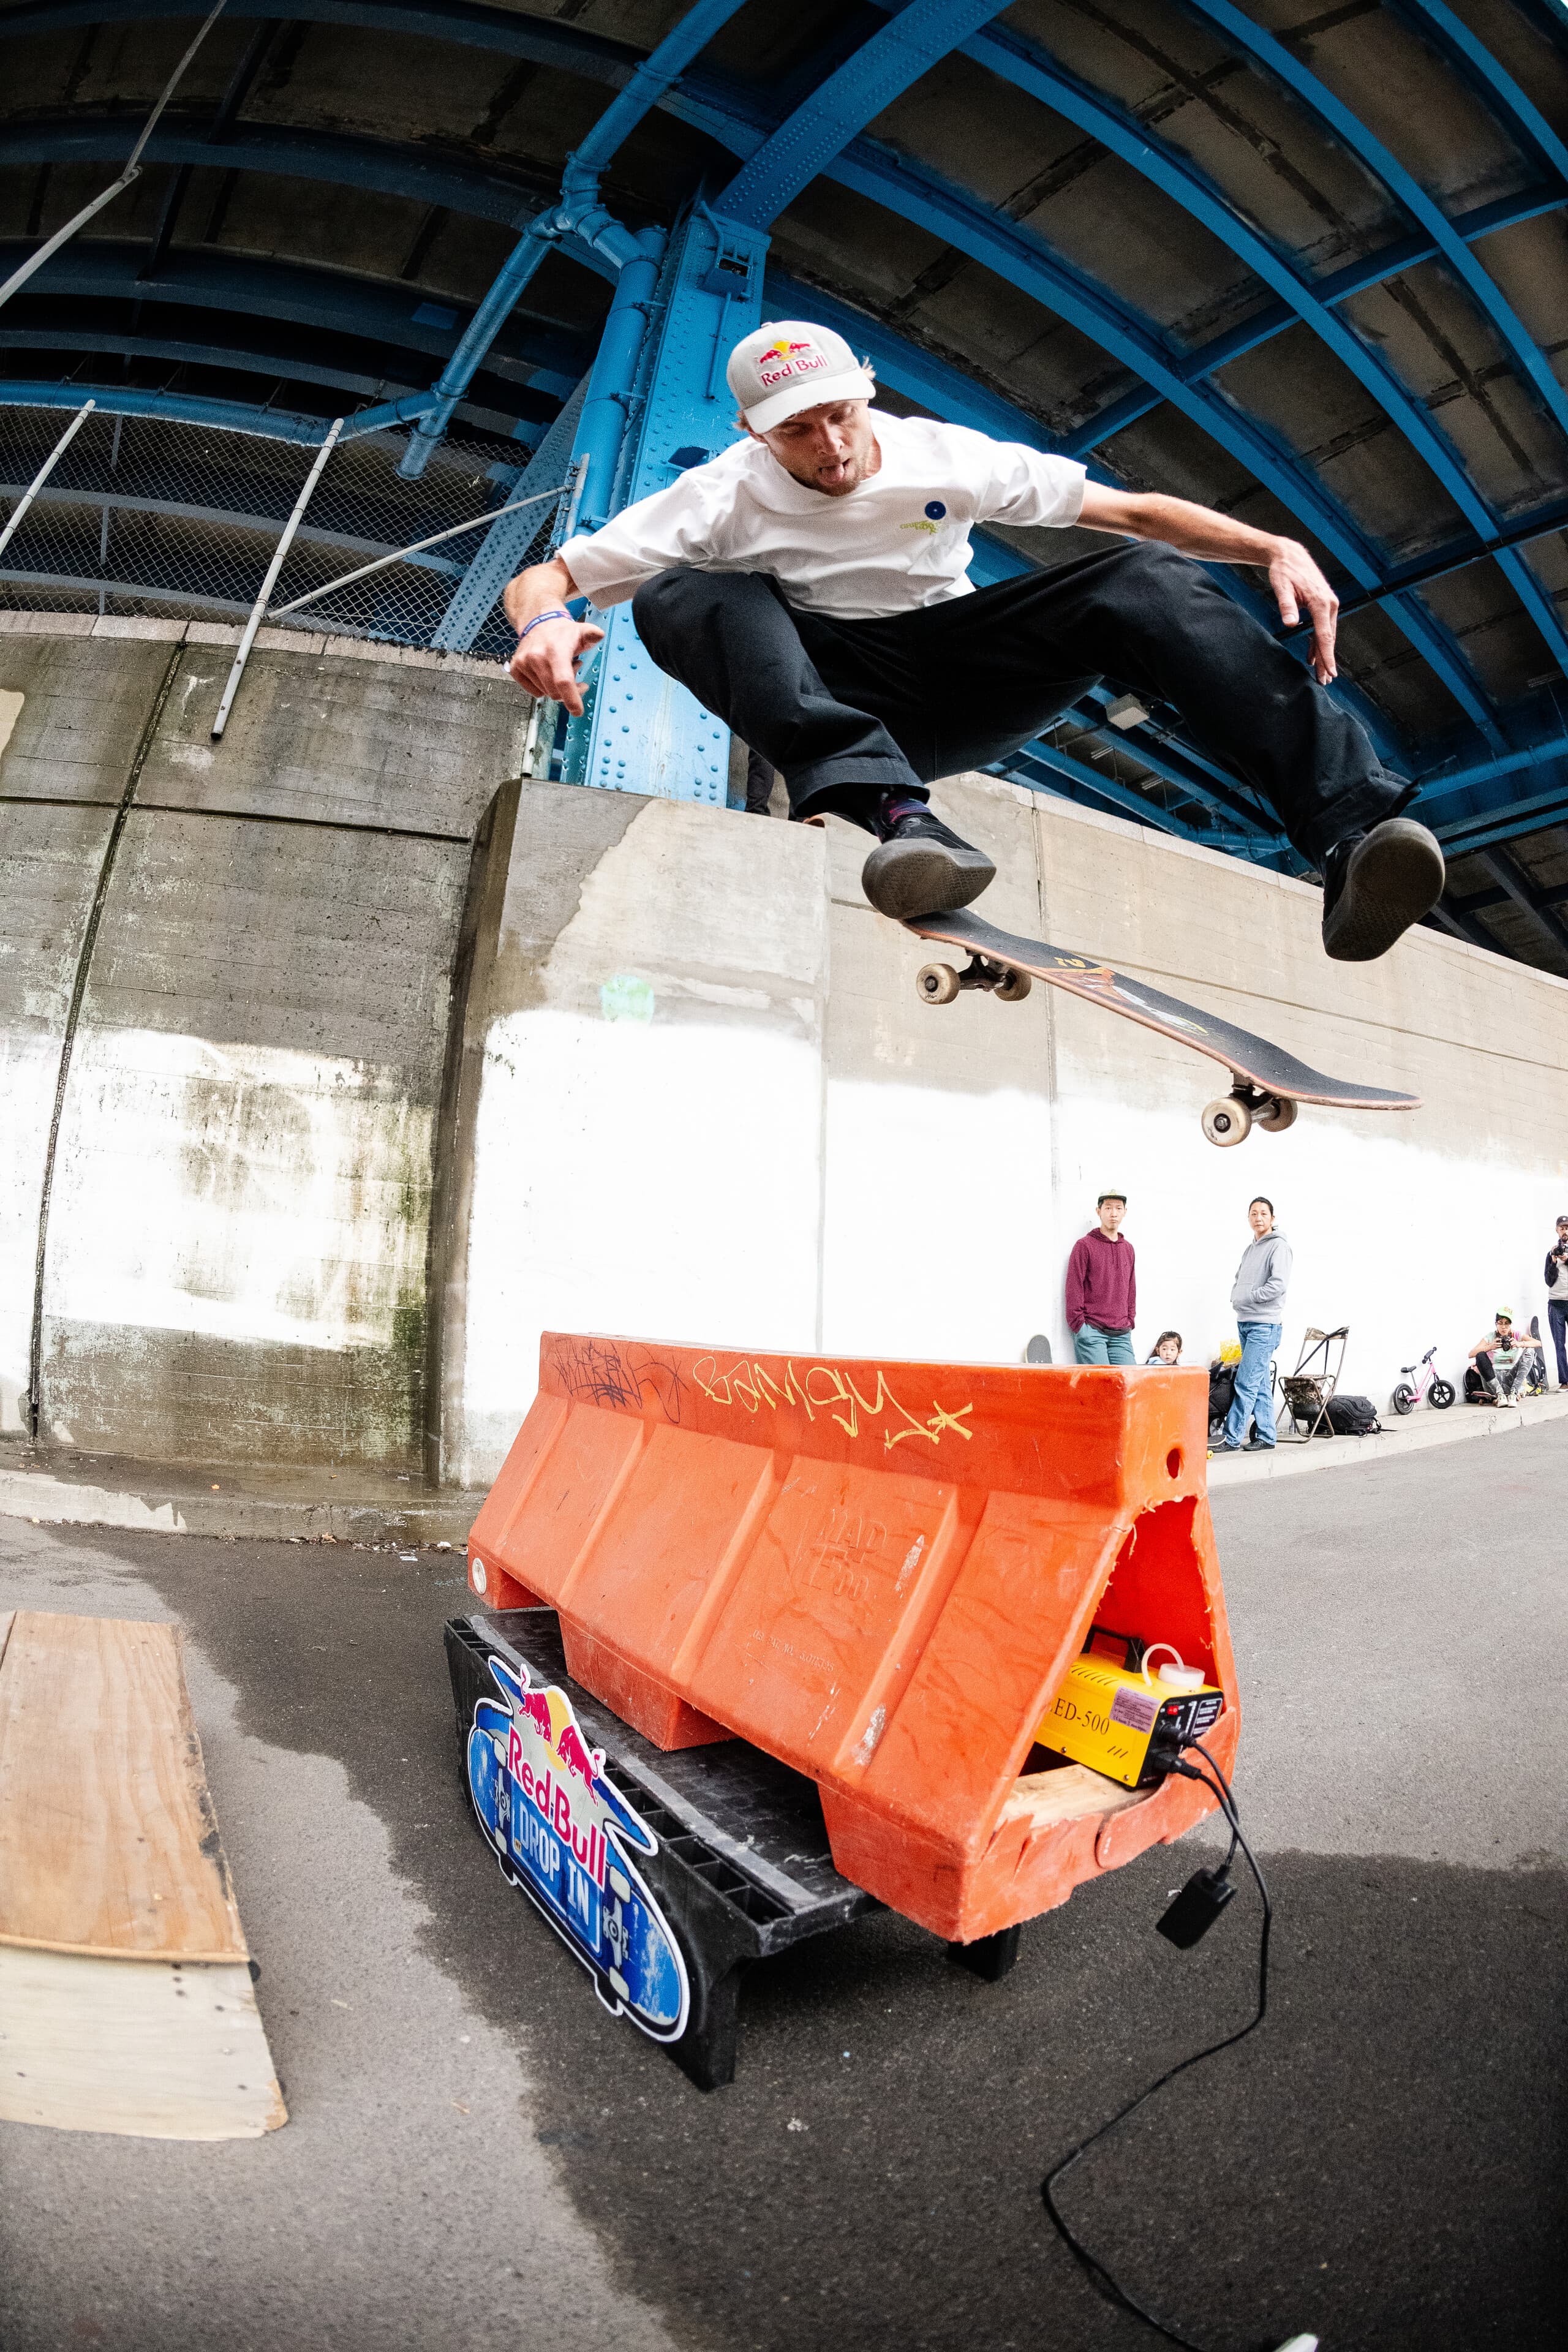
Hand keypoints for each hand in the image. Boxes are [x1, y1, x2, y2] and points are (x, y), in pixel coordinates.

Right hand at [508, 615, 603, 715]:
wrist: (538, 622)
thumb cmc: (562, 632)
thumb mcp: (581, 631)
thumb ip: (591, 634)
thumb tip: (599, 635)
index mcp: (555, 650)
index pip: (563, 680)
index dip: (571, 698)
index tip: (577, 711)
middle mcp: (536, 657)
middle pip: (555, 693)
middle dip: (569, 692)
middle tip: (577, 679)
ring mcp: (524, 663)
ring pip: (545, 693)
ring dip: (556, 688)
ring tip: (560, 670)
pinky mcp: (516, 669)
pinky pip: (535, 692)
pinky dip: (544, 687)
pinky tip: (548, 673)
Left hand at [1267, 537, 1338, 684]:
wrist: (1290, 555)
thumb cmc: (1285, 570)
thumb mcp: (1281, 586)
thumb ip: (1286, 605)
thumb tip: (1291, 623)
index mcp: (1321, 602)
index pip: (1325, 635)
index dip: (1327, 655)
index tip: (1330, 671)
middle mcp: (1330, 604)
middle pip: (1329, 638)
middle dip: (1328, 660)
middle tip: (1325, 681)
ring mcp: (1328, 604)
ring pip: (1327, 634)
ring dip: (1324, 654)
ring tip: (1321, 674)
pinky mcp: (1323, 605)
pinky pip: (1322, 628)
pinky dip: (1318, 643)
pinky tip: (1313, 657)